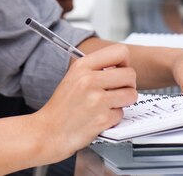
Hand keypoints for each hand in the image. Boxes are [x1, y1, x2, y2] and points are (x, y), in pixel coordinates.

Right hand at [33, 44, 136, 158]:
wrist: (51, 131)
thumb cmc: (63, 105)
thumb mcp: (74, 75)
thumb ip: (96, 67)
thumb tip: (122, 65)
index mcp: (83, 65)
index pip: (120, 52)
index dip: (125, 62)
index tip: (120, 70)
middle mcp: (90, 79)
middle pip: (130, 74)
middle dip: (128, 84)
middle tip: (118, 90)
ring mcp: (97, 100)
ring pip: (131, 94)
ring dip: (124, 101)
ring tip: (110, 103)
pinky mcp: (102, 119)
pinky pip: (122, 114)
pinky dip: (114, 117)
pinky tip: (101, 116)